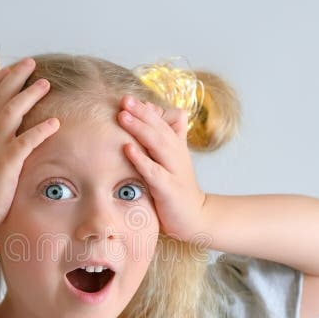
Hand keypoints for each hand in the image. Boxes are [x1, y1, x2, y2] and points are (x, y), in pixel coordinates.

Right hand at [0, 58, 59, 228]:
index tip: (9, 69)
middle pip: (1, 95)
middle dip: (16, 76)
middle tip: (31, 63)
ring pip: (13, 109)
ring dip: (30, 95)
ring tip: (46, 83)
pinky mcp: (8, 160)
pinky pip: (28, 140)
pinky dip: (42, 130)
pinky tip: (55, 122)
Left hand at [117, 95, 207, 242]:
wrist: (195, 218)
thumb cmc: (176, 188)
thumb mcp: (171, 160)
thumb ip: (164, 137)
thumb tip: (153, 111)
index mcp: (175, 146)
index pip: (162, 122)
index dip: (146, 110)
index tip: (127, 98)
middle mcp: (176, 154)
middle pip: (159, 128)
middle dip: (142, 113)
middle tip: (124, 100)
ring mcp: (174, 171)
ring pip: (158, 145)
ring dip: (140, 129)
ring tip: (123, 116)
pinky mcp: (169, 189)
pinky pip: (154, 172)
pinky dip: (141, 159)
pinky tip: (128, 149)